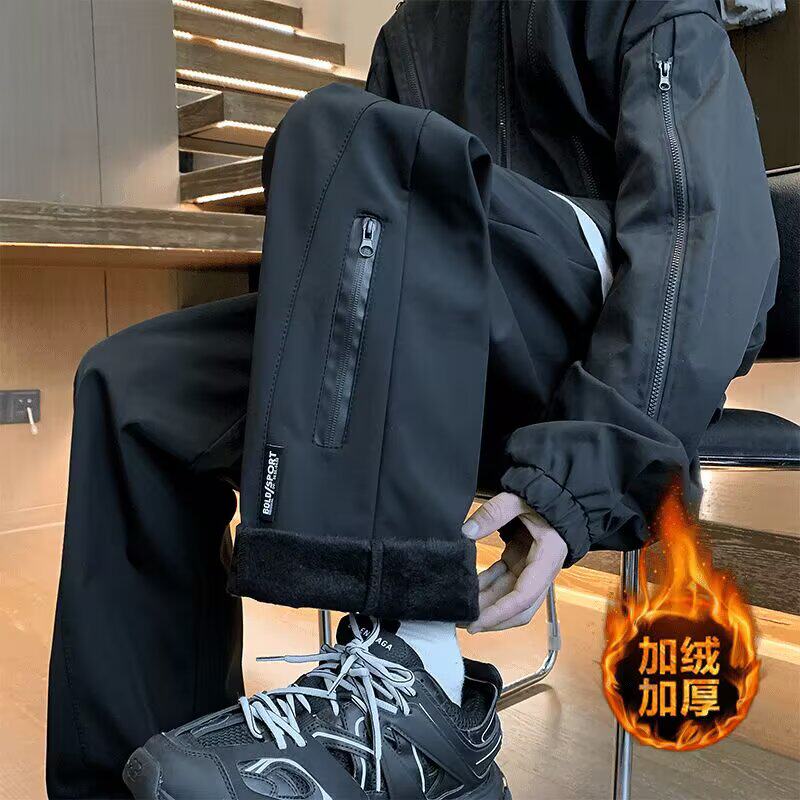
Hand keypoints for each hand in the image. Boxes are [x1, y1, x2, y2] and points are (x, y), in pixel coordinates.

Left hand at [461, 492, 566, 632]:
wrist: (558, 494)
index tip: (477, 622)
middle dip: (493, 618)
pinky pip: (501, 581)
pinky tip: (467, 589)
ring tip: (461, 607)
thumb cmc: (544, 498)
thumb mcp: (518, 500)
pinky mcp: (519, 562)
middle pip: (518, 607)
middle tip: (463, 622)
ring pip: (507, 596)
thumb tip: (467, 532)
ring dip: (486, 604)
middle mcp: (540, 570)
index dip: (500, 612)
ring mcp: (529, 568)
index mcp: (546, 560)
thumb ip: (493, 513)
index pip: (524, 596)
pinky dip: (485, 587)